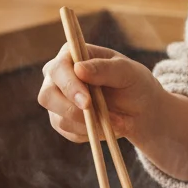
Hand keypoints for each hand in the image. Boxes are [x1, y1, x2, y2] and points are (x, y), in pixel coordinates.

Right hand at [38, 42, 162, 145]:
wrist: (139, 109)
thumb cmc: (133, 83)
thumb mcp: (127, 72)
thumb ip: (105, 68)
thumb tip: (78, 68)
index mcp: (71, 54)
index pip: (58, 68)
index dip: (69, 85)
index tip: (87, 102)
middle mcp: (58, 76)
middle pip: (47, 95)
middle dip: (72, 110)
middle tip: (98, 119)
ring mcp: (57, 99)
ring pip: (59, 118)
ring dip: (89, 124)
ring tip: (116, 120)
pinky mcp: (61, 120)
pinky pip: (68, 132)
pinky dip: (90, 132)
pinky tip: (106, 126)